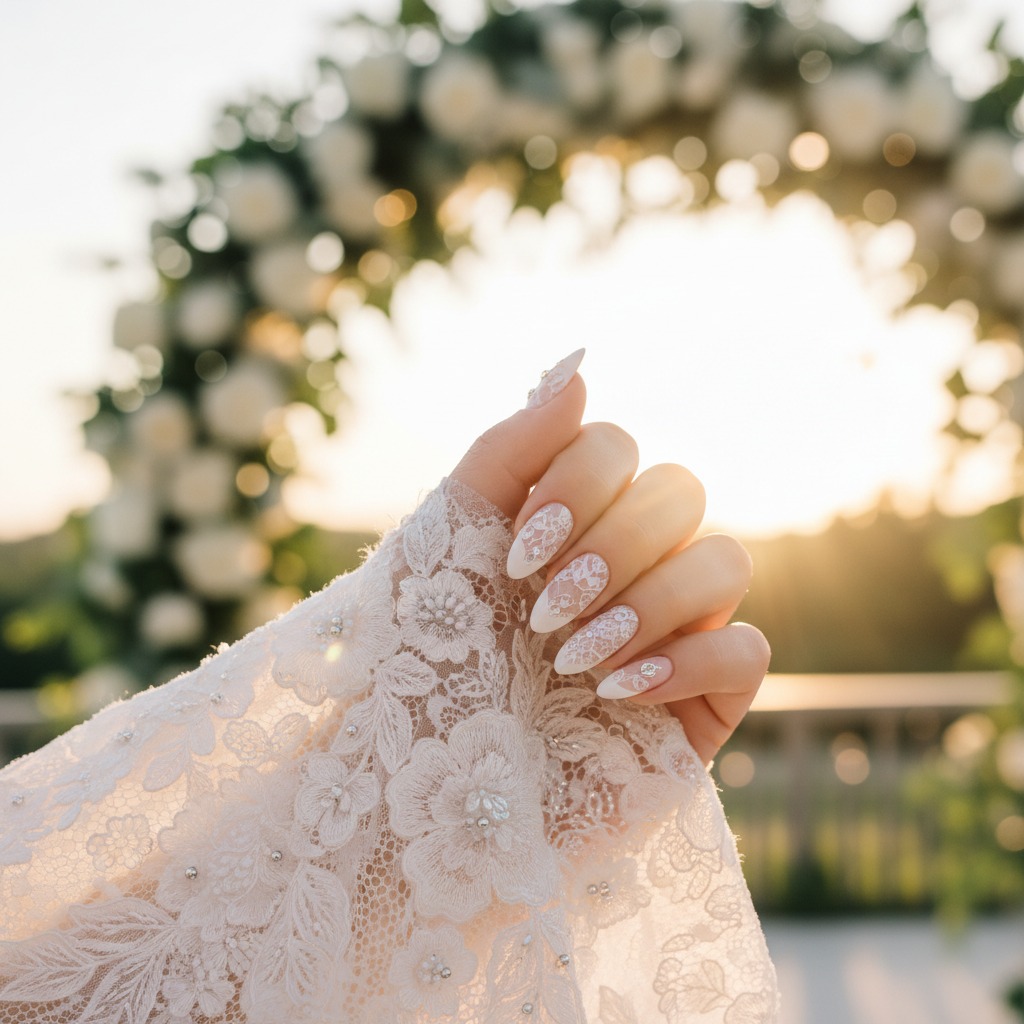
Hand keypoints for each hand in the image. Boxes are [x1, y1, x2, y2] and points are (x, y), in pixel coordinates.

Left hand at [452, 350, 768, 764]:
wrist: (416, 795)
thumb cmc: (420, 664)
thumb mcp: (446, 539)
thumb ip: (509, 446)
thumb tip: (581, 364)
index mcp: (569, 519)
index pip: (621, 447)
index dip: (581, 483)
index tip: (519, 553)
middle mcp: (627, 564)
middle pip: (681, 491)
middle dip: (613, 545)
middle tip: (546, 609)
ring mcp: (669, 633)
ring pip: (727, 559)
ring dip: (647, 601)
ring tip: (571, 659)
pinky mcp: (698, 706)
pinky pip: (749, 651)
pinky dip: (686, 660)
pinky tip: (614, 694)